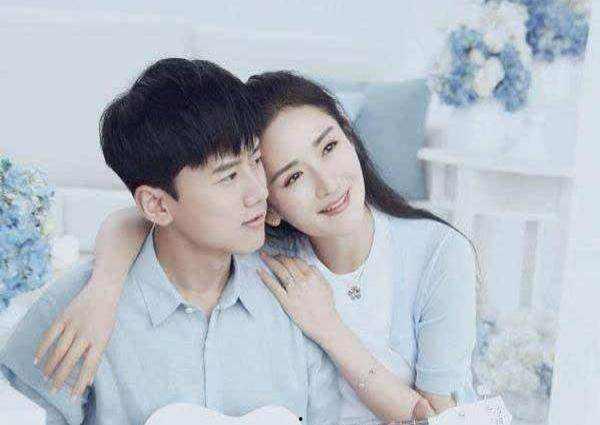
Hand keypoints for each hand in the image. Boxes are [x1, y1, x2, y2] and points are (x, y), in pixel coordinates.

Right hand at [34, 273, 121, 398]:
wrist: (103, 290)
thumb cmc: (106, 317)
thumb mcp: (107, 336)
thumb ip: (97, 356)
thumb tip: (88, 381)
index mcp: (100, 340)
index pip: (89, 366)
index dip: (80, 383)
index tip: (73, 397)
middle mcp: (86, 333)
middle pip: (70, 361)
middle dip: (60, 378)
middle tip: (54, 389)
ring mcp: (74, 324)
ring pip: (58, 350)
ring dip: (50, 366)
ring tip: (46, 377)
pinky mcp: (64, 317)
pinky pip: (50, 335)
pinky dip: (42, 349)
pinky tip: (37, 361)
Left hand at [257, 251, 341, 343]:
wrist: (325, 324)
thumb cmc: (327, 307)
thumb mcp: (326, 286)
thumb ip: (318, 274)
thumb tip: (309, 266)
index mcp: (313, 276)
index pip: (297, 261)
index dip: (288, 257)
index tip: (282, 257)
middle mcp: (303, 281)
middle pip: (287, 263)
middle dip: (278, 256)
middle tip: (271, 255)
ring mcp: (294, 291)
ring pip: (280, 270)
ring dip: (270, 261)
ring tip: (263, 256)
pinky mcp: (287, 302)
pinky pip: (274, 286)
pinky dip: (265, 277)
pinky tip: (259, 271)